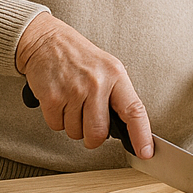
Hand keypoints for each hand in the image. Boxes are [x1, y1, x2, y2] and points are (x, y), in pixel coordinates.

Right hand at [15, 13, 152, 157]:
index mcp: (115, 75)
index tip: (145, 152)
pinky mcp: (52, 97)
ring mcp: (73, 90)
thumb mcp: (106, 67)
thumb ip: (117, 95)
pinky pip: (57, 126)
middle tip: (88, 121)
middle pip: (99, 133)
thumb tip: (127, 128)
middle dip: (93, 136)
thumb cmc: (79, 57)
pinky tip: (59, 101)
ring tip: (71, 102)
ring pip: (76, 133)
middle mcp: (96, 83)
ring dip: (73, 125)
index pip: (134, 110)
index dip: (141, 134)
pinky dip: (57, 119)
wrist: (47, 40)